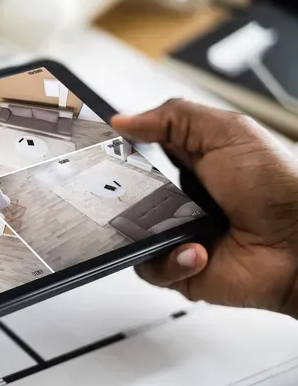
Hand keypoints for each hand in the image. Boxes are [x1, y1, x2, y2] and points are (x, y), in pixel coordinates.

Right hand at [111, 100, 297, 317]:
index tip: (105, 149)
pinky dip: (170, 262)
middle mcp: (178, 198)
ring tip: (180, 226)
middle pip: (123, 193)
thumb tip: (123, 119)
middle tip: (138, 192)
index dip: (117, 151)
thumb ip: (173, 117)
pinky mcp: (179, 268)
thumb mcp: (229, 132)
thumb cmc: (281, 187)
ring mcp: (176, 233)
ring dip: (149, 231)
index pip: (136, 152)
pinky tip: (197, 251)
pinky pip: (149, 267)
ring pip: (128, 233)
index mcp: (187, 161)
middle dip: (123, 193)